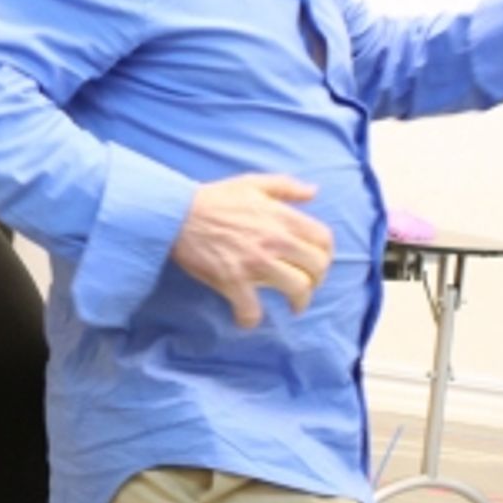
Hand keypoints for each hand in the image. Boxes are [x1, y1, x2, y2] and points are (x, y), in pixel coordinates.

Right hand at [171, 173, 333, 328]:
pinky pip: (252, 311)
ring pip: (297, 290)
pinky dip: (251, 319)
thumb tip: (314, 192)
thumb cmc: (215, 199)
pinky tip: (247, 317)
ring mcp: (255, 263)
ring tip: (291, 306)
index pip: (323, 239)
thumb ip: (287, 187)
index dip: (325, 255)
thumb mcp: (253, 183)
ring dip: (298, 303)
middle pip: (317, 268)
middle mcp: (275, 240)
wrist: (177, 213)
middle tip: (305, 286)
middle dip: (316, 281)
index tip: (316, 264)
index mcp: (282, 217)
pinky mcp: (233, 281)